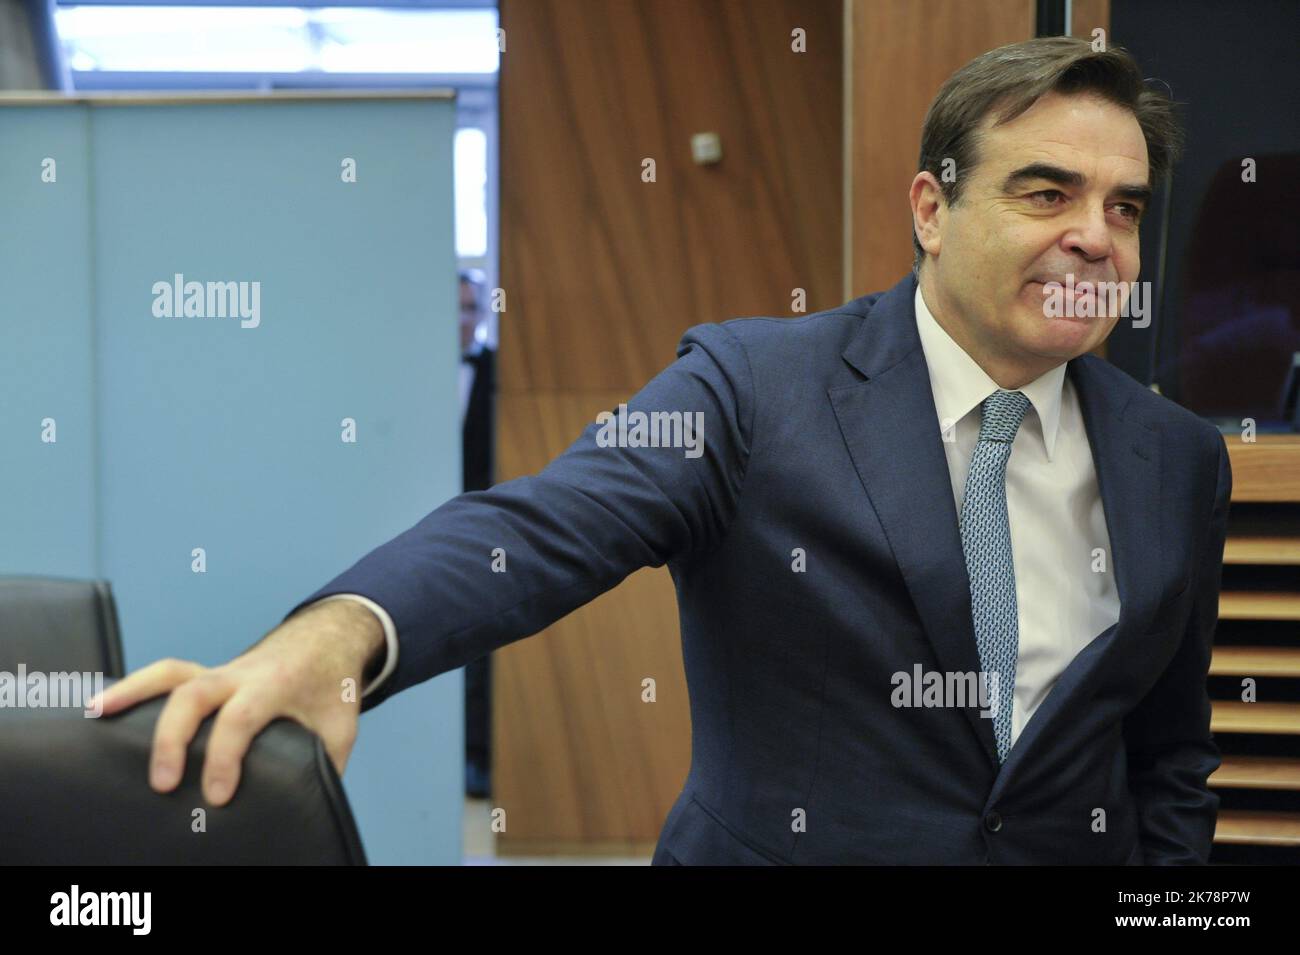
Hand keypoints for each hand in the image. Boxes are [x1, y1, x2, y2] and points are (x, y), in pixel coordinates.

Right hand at [88, 599, 385, 806]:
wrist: (329, 640)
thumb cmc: (332, 685)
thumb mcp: (341, 726)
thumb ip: (325, 763)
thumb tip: (305, 807)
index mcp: (277, 685)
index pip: (243, 717)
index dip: (225, 756)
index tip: (218, 796)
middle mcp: (242, 674)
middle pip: (196, 693)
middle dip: (174, 738)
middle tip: (164, 785)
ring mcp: (221, 672)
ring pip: (171, 674)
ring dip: (133, 692)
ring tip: (99, 715)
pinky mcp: (208, 677)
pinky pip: (166, 676)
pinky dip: (134, 687)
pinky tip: (104, 706)